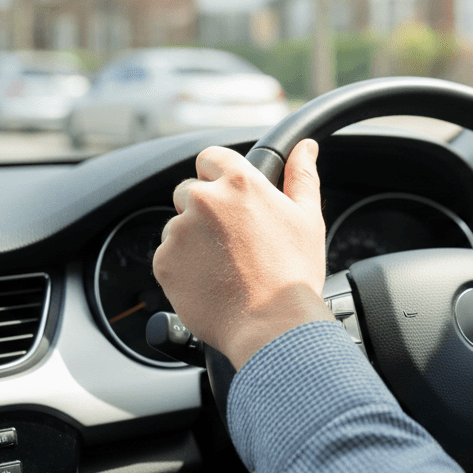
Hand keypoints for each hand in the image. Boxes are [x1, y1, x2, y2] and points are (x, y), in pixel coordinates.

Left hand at [153, 141, 334, 369]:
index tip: (227, 194)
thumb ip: (302, 176)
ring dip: (193, 239)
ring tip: (224, 266)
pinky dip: (183, 266)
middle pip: (189, 191)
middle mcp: (204, 200)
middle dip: (205, 210)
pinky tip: (211, 280)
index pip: (210, 157)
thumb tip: (306, 148)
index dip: (218, 175)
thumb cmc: (294, 274)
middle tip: (232, 240)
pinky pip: (168, 255)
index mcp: (240, 183)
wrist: (271, 325)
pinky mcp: (164, 261)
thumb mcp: (308, 218)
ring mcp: (180, 231)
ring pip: (177, 226)